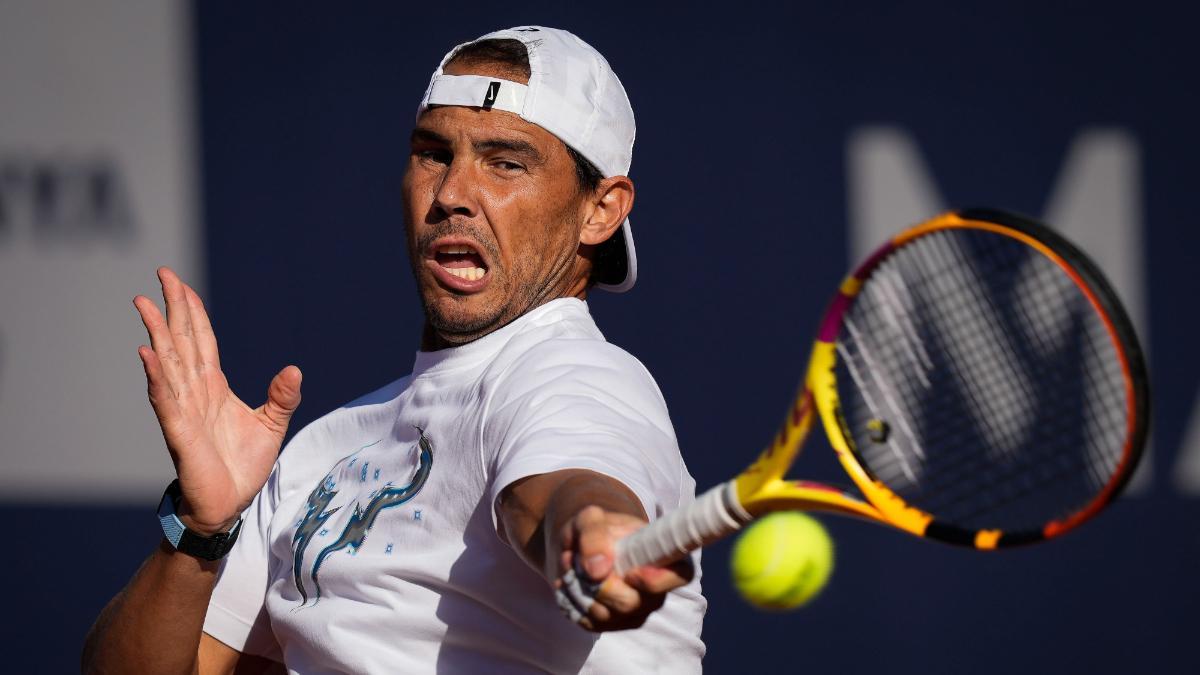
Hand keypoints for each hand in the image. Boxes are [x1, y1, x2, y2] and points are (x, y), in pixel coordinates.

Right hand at [134, 267, 301, 534]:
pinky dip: (157, 377)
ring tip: (144, 304)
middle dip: (172, 308)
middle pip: (182, 341)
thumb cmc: (243, 466)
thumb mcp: (271, 425)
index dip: (192, 312)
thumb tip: (295, 369)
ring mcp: (183, 410)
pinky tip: (147, 354)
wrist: (228, 505)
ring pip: (168, 363)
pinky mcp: (179, 432)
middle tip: (161, 273)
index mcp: (214, 387)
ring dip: (157, 333)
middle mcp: (195, 392)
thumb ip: (282, 396)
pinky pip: (165, 400)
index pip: (201, 340)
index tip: (180, 284)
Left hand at [551, 505, 693, 631]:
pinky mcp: (613, 624)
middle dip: (598, 585)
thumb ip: (594, 535)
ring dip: (579, 590)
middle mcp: (656, 592)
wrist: (583, 544)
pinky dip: (572, 602)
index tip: (630, 573)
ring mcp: (636, 611)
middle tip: (575, 558)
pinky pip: (589, 623)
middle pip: (631, 604)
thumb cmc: (597, 527)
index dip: (657, 580)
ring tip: (570, 563)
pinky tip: (570, 581)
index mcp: (665, 558)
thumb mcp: (590, 519)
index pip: (679, 576)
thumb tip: (597, 570)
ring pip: (605, 616)